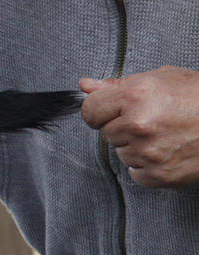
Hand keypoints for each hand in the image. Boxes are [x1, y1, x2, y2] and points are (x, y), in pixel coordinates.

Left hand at [80, 66, 198, 189]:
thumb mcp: (162, 78)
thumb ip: (118, 84)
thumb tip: (86, 86)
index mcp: (136, 96)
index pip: (89, 110)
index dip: (101, 109)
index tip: (113, 109)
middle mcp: (139, 125)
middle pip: (105, 132)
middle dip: (122, 125)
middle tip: (153, 119)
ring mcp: (149, 153)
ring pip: (120, 153)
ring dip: (136, 146)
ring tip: (166, 134)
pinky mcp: (159, 175)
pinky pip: (135, 173)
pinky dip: (148, 166)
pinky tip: (168, 151)